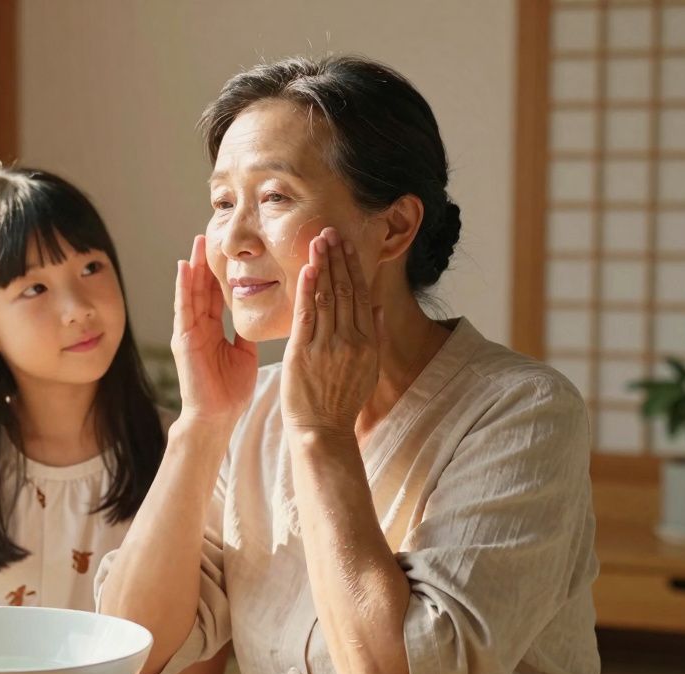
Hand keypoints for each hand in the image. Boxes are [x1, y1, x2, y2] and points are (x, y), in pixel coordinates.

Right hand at [171, 235, 257, 427]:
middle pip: (202, 288)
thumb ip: (246, 332)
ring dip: (192, 267)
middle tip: (208, 236)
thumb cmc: (230, 390)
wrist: (217, 417)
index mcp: (213, 330)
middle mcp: (199, 327)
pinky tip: (183, 268)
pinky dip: (182, 287)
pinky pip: (183, 308)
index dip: (221, 273)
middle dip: (204, 263)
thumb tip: (258, 314)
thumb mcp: (244, 353)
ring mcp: (189, 332)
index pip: (216, 295)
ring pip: (191, 292)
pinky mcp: (183, 338)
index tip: (227, 251)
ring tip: (196, 244)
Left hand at [281, 227, 385, 434]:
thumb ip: (374, 337)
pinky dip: (308, 291)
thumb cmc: (341, 401)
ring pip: (327, 297)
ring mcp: (327, 346)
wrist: (323, 431)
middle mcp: (351, 340)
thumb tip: (379, 308)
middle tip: (331, 231)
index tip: (347, 244)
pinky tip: (308, 270)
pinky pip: (307, 316)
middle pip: (346, 290)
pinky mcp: (304, 353)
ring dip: (323, 266)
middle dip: (338, 258)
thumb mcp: (367, 369)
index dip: (353, 267)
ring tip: (318, 241)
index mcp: (368, 342)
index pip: (361, 295)